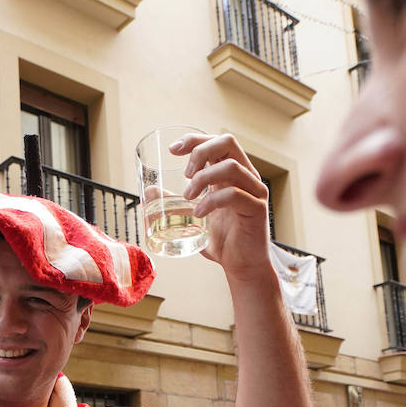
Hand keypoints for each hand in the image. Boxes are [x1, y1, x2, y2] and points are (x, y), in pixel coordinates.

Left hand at [170, 133, 270, 275]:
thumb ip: (175, 203)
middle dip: (200, 150)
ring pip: (231, 167)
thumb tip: (149, 191)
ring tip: (188, 197)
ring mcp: (254, 191)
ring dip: (203, 178)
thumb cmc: (221, 240)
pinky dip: (212, 201)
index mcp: (232, 173)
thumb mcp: (193, 217)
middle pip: (228, 142)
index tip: (173, 150)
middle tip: (184, 174)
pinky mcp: (257, 209)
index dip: (194, 139)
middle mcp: (246, 177)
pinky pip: (234, 195)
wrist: (242, 267)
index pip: (217, 142)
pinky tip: (199, 213)